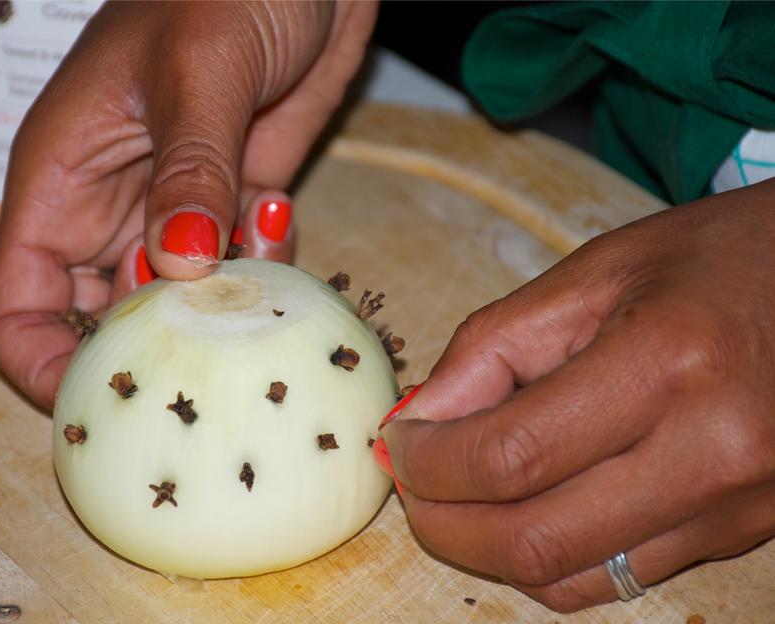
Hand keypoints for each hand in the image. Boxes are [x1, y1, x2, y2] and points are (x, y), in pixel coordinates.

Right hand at [0, 1, 377, 407]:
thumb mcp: (198, 71)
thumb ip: (188, 173)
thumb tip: (176, 270)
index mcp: (62, 179)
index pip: (18, 303)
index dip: (43, 364)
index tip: (105, 395)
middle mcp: (111, 208)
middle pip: (97, 323)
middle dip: (147, 349)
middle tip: (207, 348)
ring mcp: (176, 211)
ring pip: (177, 306)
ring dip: (217, 309)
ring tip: (252, 256)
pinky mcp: (235, 204)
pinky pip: (239, 271)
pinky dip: (262, 269)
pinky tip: (278, 212)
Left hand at [379, 179, 774, 611]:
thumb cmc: (713, 260)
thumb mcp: (596, 271)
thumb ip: (495, 345)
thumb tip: (420, 421)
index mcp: (670, 364)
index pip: (510, 456)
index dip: (430, 462)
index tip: (401, 444)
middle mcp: (713, 453)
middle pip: (533, 539)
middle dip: (443, 524)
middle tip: (414, 482)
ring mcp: (738, 508)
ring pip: (570, 577)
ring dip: (488, 548)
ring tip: (460, 495)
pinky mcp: (745, 534)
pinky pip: (617, 577)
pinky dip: (549, 554)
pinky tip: (525, 506)